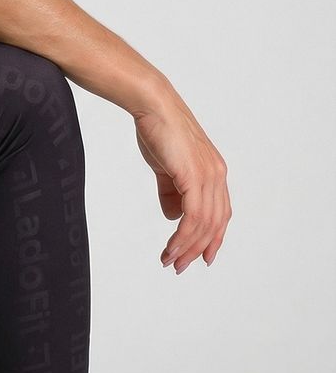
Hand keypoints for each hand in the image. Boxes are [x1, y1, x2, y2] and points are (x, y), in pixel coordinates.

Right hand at [133, 97, 230, 272]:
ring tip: (170, 261)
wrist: (153, 106)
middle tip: (180, 266)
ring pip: (204, 224)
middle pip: (215, 224)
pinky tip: (171, 247)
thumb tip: (173, 215)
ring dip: (187, 247)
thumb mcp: (166, 166)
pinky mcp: (195, 177)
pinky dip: (182, 236)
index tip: (201, 257)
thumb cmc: (158, 129)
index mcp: (214, 172)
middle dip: (198, 249)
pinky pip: (192, 217)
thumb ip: (171, 191)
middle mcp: (217, 176)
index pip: (220, 213)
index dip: (213, 238)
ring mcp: (209, 176)